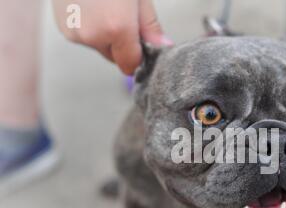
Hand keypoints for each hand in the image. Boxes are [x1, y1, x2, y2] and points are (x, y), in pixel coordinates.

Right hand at [52, 0, 171, 74]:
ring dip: (104, 34)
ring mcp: (74, 32)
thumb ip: (150, 25)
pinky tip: (91, 5)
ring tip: (104, 5)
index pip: (131, 64)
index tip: (141, 42)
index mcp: (116, 28)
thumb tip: (163, 45)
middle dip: (122, 43)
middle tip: (122, 14)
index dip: (139, 55)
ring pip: (99, 46)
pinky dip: (89, 27)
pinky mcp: (63, 27)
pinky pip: (84, 37)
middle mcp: (93, 35)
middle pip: (114, 57)